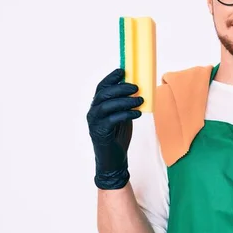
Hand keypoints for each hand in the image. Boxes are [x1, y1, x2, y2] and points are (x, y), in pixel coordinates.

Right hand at [87, 68, 143, 188]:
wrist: (113, 160)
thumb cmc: (118, 137)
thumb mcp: (122, 116)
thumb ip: (124, 104)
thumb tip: (136, 89)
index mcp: (97, 106)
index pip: (102, 87)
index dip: (111, 78)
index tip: (123, 71)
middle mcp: (93, 112)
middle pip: (104, 94)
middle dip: (121, 88)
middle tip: (137, 87)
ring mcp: (94, 123)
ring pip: (107, 105)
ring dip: (125, 101)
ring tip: (140, 101)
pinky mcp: (100, 132)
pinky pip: (112, 119)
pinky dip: (125, 114)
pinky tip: (137, 113)